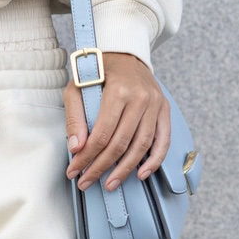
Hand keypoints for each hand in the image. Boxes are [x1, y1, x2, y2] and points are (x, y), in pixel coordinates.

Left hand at [64, 53, 169, 192]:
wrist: (125, 54)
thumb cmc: (97, 71)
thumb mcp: (77, 87)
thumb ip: (75, 117)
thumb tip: (76, 148)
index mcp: (118, 91)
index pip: (102, 134)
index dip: (87, 157)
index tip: (74, 170)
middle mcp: (141, 98)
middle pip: (121, 143)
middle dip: (101, 167)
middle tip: (86, 182)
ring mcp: (156, 104)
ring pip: (142, 146)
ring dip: (125, 169)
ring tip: (110, 184)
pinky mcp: (164, 109)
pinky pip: (163, 140)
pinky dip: (154, 160)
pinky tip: (141, 174)